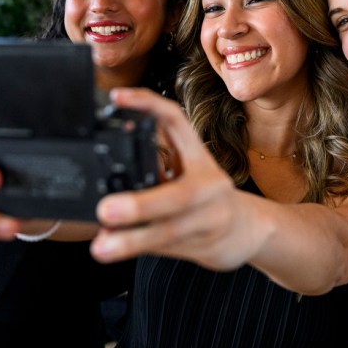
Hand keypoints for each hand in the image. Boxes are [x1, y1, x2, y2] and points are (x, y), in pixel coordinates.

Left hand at [91, 88, 260, 269]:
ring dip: (132, 240)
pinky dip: (137, 249)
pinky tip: (112, 250)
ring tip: (101, 246)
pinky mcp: (204, 246)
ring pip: (171, 231)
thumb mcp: (187, 170)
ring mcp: (210, 219)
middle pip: (180, 196)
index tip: (116, 97)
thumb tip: (107, 161)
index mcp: (200, 157)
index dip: (148, 105)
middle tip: (105, 209)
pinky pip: (166, 249)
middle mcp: (211, 185)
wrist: (245, 231)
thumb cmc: (205, 197)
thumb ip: (158, 161)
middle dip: (142, 205)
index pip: (177, 121)